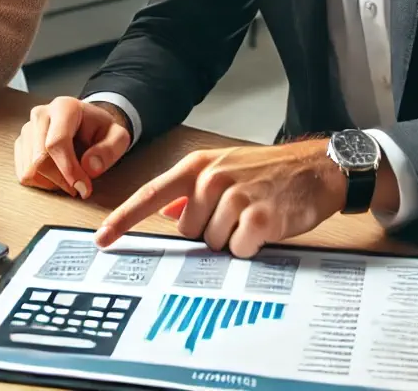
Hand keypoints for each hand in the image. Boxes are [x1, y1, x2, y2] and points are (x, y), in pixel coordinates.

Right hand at [15, 97, 131, 199]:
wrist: (86, 124)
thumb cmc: (100, 130)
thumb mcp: (117, 137)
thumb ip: (109, 150)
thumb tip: (89, 167)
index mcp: (64, 107)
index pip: (57, 142)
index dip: (69, 169)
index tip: (83, 188)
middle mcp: (40, 114)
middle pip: (40, 159)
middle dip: (61, 180)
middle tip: (80, 188)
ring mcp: (27, 129)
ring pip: (29, 169)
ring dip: (51, 183)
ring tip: (70, 178)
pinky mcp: (21, 144)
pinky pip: (23, 174)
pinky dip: (41, 183)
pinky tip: (57, 176)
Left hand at [95, 141, 348, 258]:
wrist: (314, 168)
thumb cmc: (269, 171)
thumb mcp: (226, 168)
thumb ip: (192, 190)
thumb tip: (166, 212)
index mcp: (198, 165)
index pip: (151, 194)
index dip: (124, 219)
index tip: (103, 239)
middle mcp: (211, 178)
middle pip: (187, 231)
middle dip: (208, 231)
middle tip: (236, 213)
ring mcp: (234, 197)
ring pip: (213, 243)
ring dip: (232, 238)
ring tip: (254, 215)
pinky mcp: (257, 218)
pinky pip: (238, 250)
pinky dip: (251, 246)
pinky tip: (265, 226)